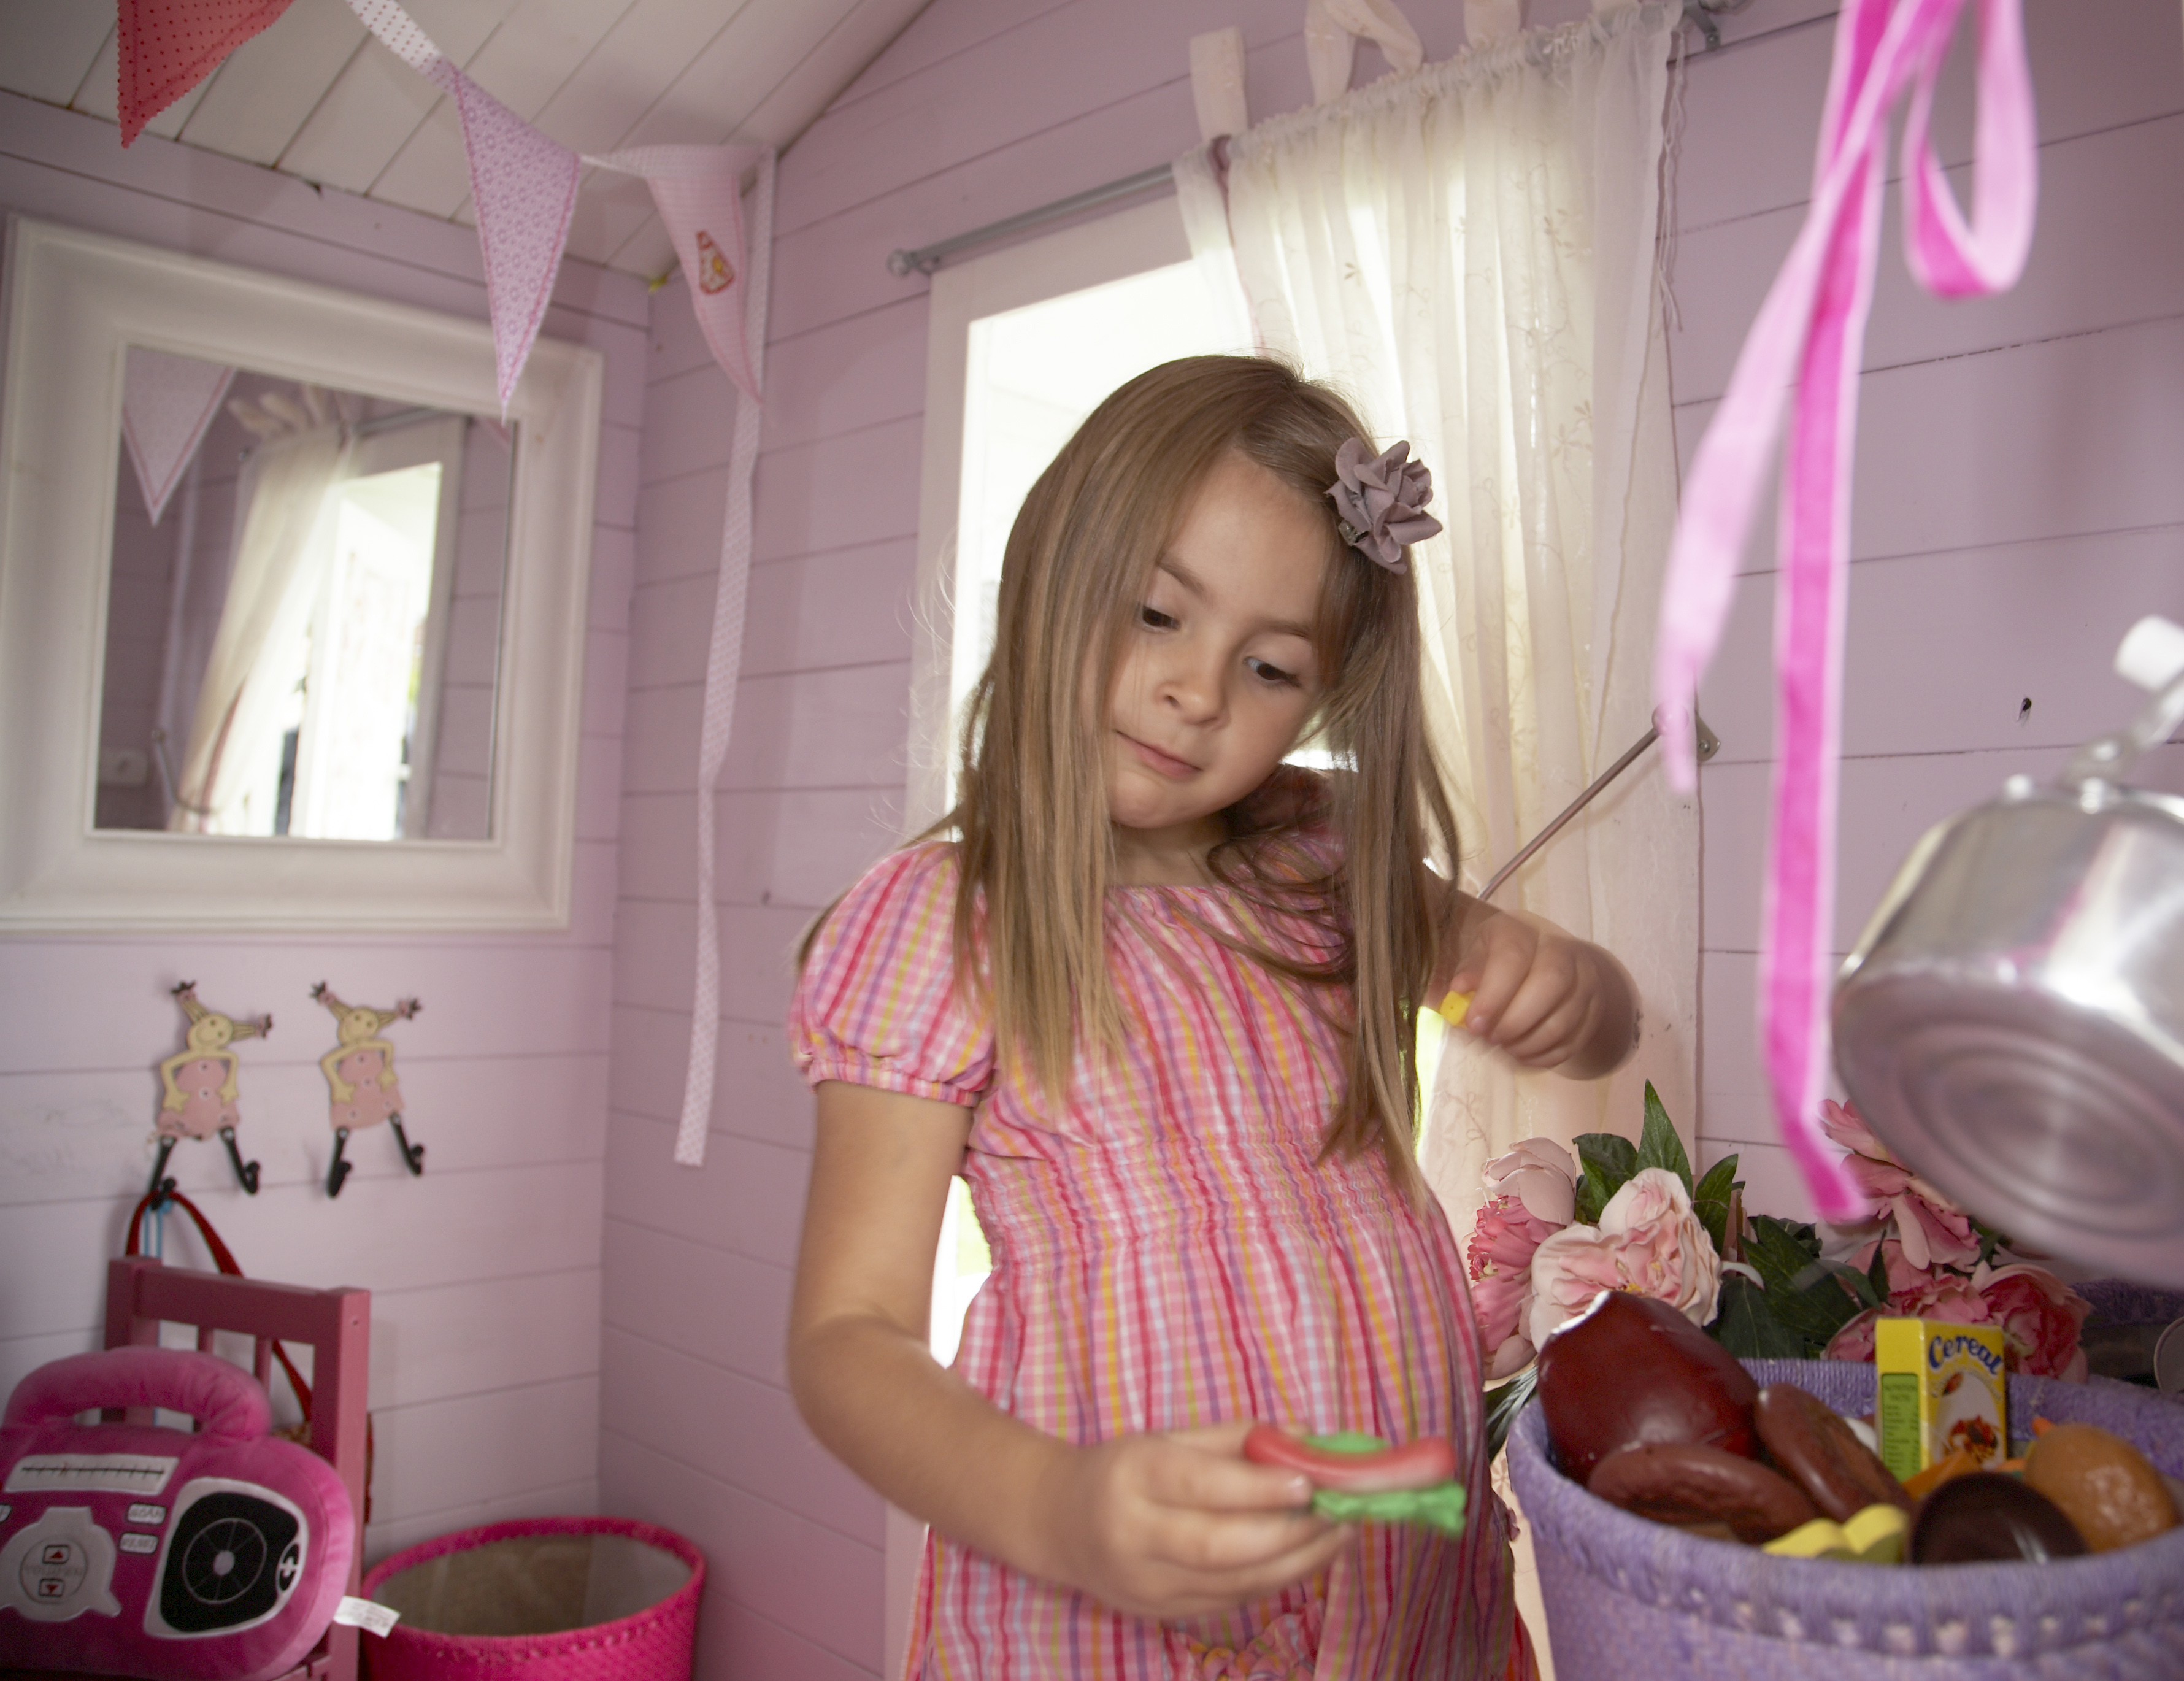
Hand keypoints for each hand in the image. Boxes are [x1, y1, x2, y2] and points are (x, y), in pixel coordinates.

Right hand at [1038, 1422, 1348, 1620]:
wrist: (1058, 1524)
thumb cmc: (1122, 1470)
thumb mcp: (1166, 1438)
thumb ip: (1234, 1439)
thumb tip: (1306, 1439)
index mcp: (1132, 1477)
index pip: (1200, 1487)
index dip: (1259, 1487)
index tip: (1312, 1479)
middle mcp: (1133, 1536)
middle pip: (1221, 1546)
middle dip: (1291, 1533)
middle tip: (1341, 1512)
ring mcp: (1146, 1585)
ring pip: (1234, 1583)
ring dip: (1298, 1562)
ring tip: (1341, 1535)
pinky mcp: (1163, 1614)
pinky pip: (1232, 1601)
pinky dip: (1278, 1580)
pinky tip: (1309, 1557)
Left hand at [1443, 907, 1634, 1076]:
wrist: (1547, 969)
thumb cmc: (1498, 966)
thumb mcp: (1477, 961)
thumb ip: (1468, 974)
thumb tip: (1460, 989)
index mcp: (1521, 931)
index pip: (1514, 954)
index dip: (1493, 993)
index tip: (1474, 1024)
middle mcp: (1560, 948)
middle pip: (1550, 981)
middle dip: (1516, 1020)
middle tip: (1491, 1039)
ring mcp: (1585, 978)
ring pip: (1564, 1017)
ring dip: (1529, 1042)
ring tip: (1505, 1048)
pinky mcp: (1595, 1008)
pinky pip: (1575, 1040)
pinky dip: (1545, 1055)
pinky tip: (1523, 1055)